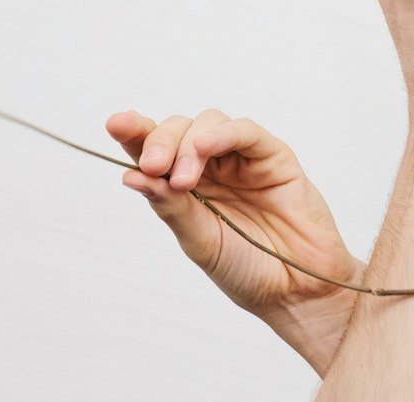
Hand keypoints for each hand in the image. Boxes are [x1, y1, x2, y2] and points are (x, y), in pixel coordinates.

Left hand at [105, 108, 361, 372]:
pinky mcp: (273, 154)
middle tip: (153, 166)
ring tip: (183, 178)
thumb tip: (131, 177)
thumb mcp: (200, 242)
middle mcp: (212, 166)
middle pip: (178, 131)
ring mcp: (242, 157)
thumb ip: (171, 207)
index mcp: (187, 186)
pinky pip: (246, 131)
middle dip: (160, 141)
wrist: (297, 289)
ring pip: (208, 124)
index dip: (135, 133)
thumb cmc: (248, 269)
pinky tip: (206, 145)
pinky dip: (223, 133)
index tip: (115, 124)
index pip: (155, 151)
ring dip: (188, 143)